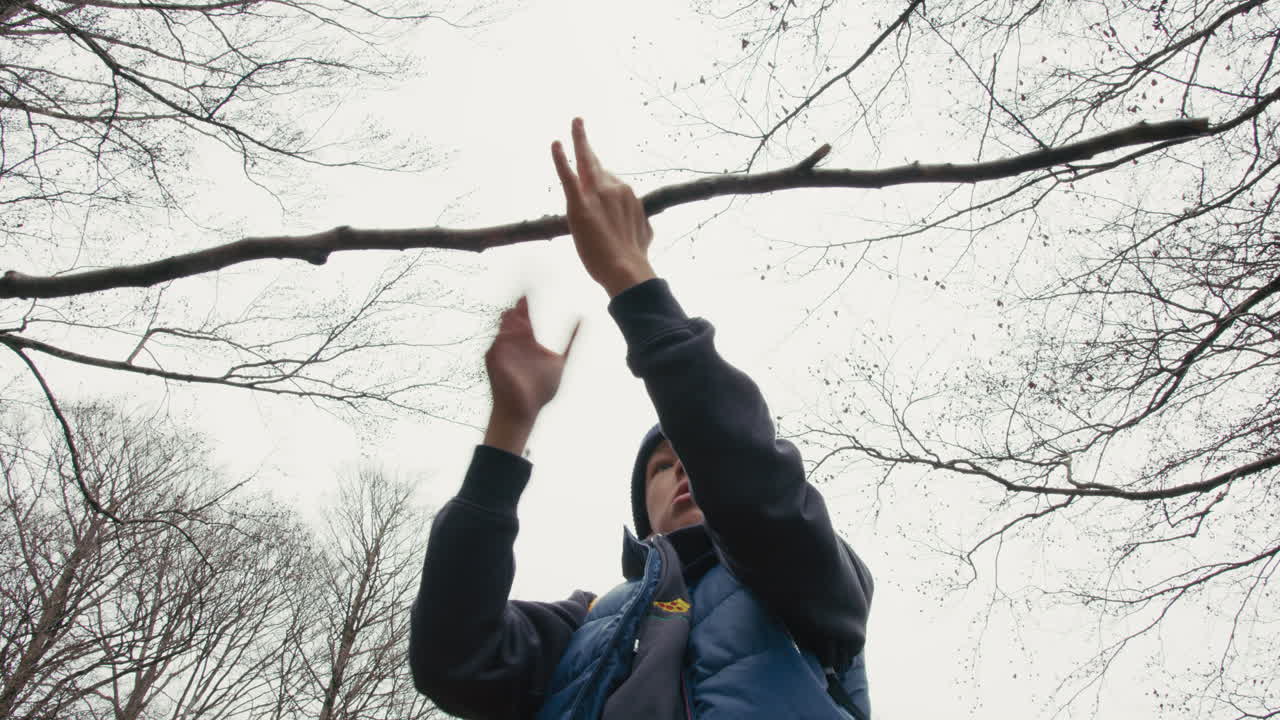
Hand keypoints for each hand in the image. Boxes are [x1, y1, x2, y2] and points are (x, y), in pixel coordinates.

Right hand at [484, 296, 578, 425]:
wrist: (524, 410)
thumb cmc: (541, 390)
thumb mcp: (560, 361)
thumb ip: (572, 340)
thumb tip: (584, 318)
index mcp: (528, 340)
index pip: (526, 315)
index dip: (526, 301)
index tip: (531, 283)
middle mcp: (514, 341)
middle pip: (514, 317)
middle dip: (518, 305)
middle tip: (524, 292)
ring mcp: (502, 349)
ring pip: (504, 328)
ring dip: (511, 319)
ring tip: (518, 311)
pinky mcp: (494, 359)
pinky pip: (497, 343)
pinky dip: (503, 336)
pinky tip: (509, 329)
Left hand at [551, 117, 656, 296]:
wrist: (627, 269)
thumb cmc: (635, 258)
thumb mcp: (645, 235)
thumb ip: (640, 224)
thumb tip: (645, 228)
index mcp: (628, 195)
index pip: (611, 180)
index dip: (600, 180)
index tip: (595, 179)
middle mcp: (615, 189)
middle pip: (598, 163)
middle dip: (587, 144)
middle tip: (578, 123)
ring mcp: (597, 195)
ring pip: (585, 163)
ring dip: (580, 143)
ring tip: (577, 123)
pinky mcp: (580, 205)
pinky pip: (569, 176)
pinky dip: (561, 159)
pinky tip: (556, 143)